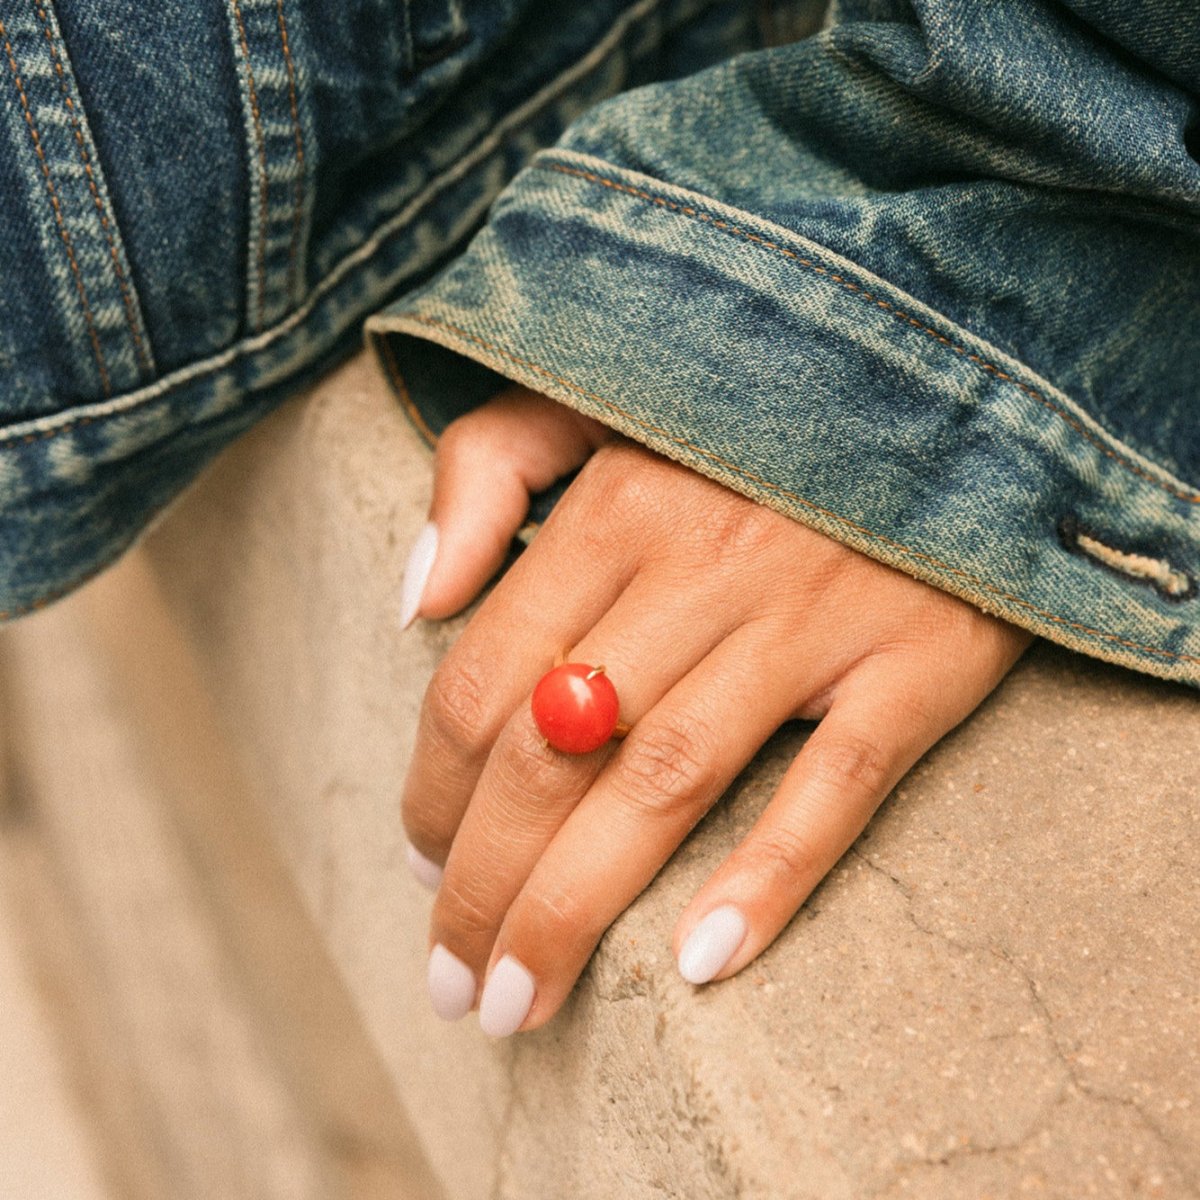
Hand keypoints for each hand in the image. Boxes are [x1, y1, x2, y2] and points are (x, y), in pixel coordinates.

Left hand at [399, 385, 1031, 1035]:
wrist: (949, 391)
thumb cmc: (754, 413)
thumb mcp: (600, 397)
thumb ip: (488, 466)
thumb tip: (417, 599)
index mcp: (616, 502)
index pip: (484, 683)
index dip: (432, 793)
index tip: (419, 863)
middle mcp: (703, 561)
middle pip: (554, 753)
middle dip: (481, 885)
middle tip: (450, 980)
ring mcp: (814, 614)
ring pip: (668, 785)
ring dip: (575, 910)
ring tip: (516, 1003)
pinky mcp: (917, 657)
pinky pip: (837, 783)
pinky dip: (769, 877)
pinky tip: (700, 964)